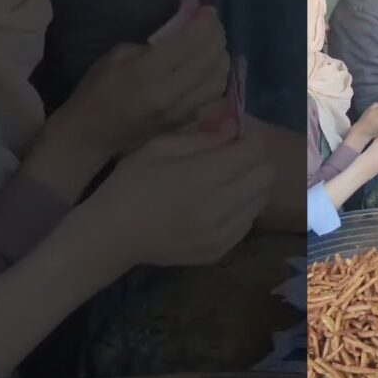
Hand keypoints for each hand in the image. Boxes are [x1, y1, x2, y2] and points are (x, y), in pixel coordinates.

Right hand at [53, 0, 229, 155]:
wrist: (92, 135)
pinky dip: (218, 76)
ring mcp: (181, 113)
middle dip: (217, 35)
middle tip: (212, 24)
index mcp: (146, 73)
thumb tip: (187, 25)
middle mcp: (169, 94)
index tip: (206, 10)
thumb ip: (156, 41)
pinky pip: (214, 95)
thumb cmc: (98, 89)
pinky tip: (211, 66)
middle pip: (211, 59)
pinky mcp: (187, 123)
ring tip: (213, 43)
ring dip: (221, 56)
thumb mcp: (118, 55)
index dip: (205, 22)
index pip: (190, 41)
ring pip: (219, 78)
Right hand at [83, 126, 275, 267]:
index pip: (254, 150)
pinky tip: (216, 206)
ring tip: (224, 183)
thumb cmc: (129, 185)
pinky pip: (248, 222)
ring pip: (261, 199)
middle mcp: (218, 207)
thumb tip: (235, 126)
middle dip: (254, 160)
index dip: (249, 138)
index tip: (236, 136)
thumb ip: (201, 136)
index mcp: (201, 176)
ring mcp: (221, 234)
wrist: (111, 236)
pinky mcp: (219, 252)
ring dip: (250, 185)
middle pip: (267, 174)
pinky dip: (240, 210)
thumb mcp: (158, 147)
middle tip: (232, 159)